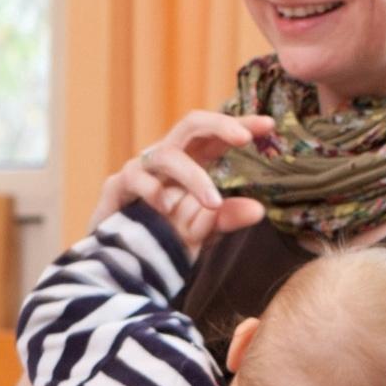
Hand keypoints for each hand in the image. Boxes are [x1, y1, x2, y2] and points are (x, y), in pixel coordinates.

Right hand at [94, 111, 274, 255]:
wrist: (119, 261)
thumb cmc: (164, 236)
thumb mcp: (202, 229)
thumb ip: (227, 218)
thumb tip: (259, 210)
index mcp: (191, 161)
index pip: (217, 135)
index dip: (241, 124)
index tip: (269, 125)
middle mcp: (167, 158)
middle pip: (191, 124)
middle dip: (219, 125)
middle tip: (243, 138)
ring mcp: (140, 169)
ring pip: (167, 156)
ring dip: (193, 177)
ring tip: (212, 203)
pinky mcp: (116, 186)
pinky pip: (134, 179)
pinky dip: (152, 191)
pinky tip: (165, 208)